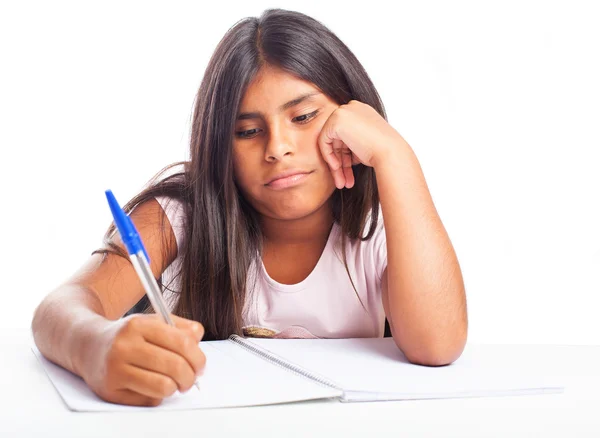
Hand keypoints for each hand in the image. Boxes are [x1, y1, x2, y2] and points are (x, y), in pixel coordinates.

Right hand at [82, 313, 205, 406]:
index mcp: (138, 325)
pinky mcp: (110, 391)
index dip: (198, 357)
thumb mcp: (152, 321)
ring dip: (175, 387)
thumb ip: (179, 326)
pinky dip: (157, 395)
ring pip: (164, 386)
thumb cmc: (127, 336)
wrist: (88, 346)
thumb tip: (198, 337)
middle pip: (176, 366)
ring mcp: (115, 369)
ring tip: (173, 382)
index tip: (200, 365)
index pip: (182, 343)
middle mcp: (124, 346)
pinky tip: (151, 385)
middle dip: (191, 376)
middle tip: (191, 378)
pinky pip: (149, 400)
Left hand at [317, 100, 404, 188]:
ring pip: (330, 142)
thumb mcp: (363, 146)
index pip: (345, 135)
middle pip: (337, 138)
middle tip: (343, 181)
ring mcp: (343, 111)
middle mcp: (352, 108)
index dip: (346, 155)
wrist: (391, 152)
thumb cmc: (382, 152)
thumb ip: (350, 144)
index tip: (349, 171)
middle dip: (340, 162)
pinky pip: (323, 140)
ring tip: (341, 183)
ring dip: (335, 164)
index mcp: (360, 111)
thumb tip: (335, 154)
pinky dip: (329, 156)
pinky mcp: (336, 119)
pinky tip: (337, 167)